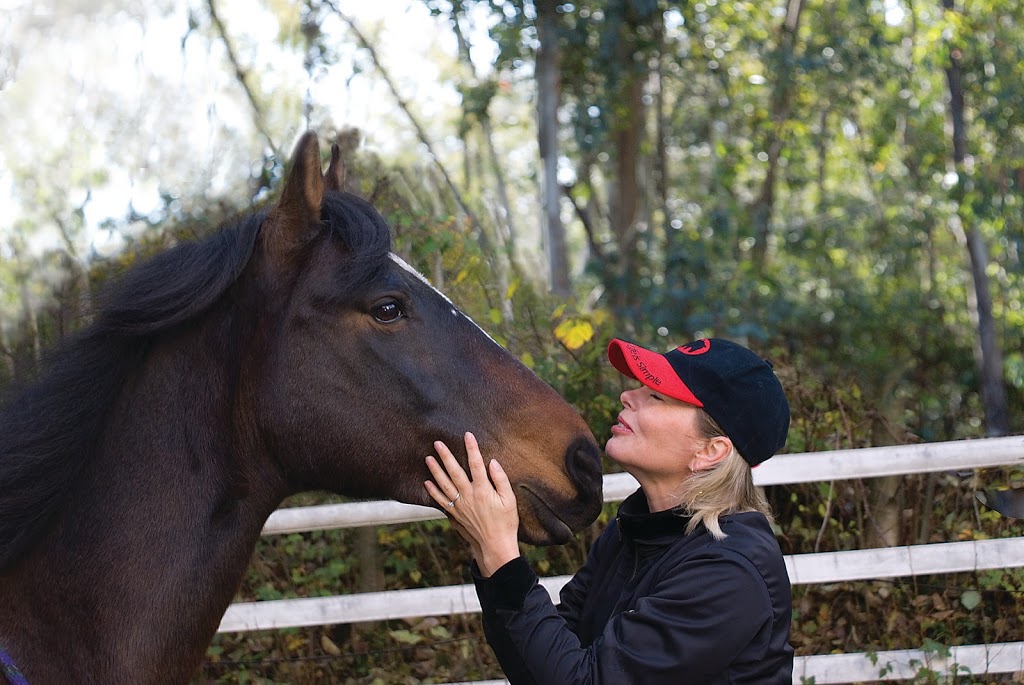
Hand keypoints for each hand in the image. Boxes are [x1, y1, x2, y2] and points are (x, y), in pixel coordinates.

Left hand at [424, 432, 520, 575]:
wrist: (496, 545)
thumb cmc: (506, 522)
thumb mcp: (510, 499)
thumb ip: (500, 479)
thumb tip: (492, 462)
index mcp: (483, 490)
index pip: (476, 464)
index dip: (471, 448)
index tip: (467, 435)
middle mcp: (469, 496)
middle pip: (454, 471)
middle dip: (446, 456)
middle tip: (437, 443)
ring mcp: (460, 505)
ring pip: (444, 484)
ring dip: (435, 470)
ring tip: (428, 458)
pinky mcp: (455, 514)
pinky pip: (441, 501)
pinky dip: (433, 491)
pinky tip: (427, 482)